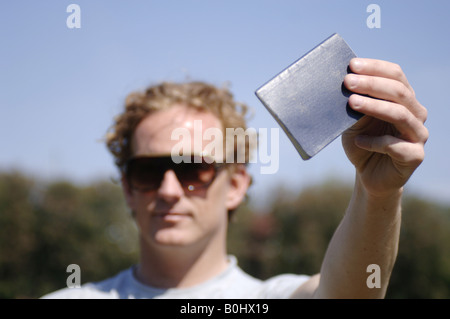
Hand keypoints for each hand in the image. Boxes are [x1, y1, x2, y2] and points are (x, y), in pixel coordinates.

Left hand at [342, 58, 427, 196]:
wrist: (368, 175)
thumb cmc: (361, 143)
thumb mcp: (354, 121)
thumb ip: (355, 104)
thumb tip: (344, 83)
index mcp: (404, 99)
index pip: (395, 75)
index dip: (375, 68)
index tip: (352, 65)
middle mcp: (415, 113)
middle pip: (399, 92)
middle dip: (371, 84)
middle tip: (347, 81)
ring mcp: (418, 135)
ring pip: (400, 115)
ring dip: (374, 106)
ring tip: (351, 103)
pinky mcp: (415, 156)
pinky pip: (396, 146)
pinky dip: (374, 142)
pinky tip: (358, 141)